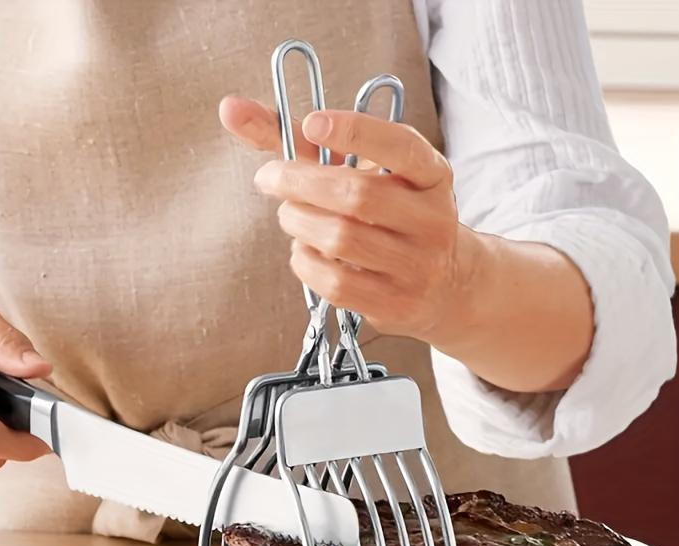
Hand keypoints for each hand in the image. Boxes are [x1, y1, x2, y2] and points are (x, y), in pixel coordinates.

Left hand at [219, 96, 479, 343]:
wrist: (446, 283)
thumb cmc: (390, 216)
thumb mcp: (363, 172)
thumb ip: (303, 143)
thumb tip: (232, 109)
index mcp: (431, 174)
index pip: (399, 146)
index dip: (355, 132)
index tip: (311, 123)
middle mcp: (432, 218)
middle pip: (356, 194)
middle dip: (300, 182)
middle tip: (270, 178)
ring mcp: (417, 265)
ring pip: (341, 238)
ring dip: (298, 223)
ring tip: (290, 216)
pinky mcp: (395, 303)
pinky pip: (335, 281)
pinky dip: (305, 262)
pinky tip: (304, 251)